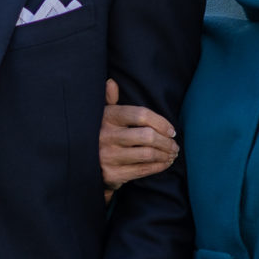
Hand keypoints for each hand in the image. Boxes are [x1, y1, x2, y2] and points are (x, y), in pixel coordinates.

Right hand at [99, 79, 178, 199]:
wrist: (84, 166)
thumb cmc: (100, 136)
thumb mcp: (101, 116)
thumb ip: (109, 100)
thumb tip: (111, 83)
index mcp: (106, 117)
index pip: (141, 114)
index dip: (161, 122)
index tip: (172, 130)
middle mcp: (106, 136)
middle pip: (148, 136)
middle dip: (167, 142)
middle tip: (174, 145)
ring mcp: (108, 156)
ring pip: (148, 154)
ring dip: (165, 155)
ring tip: (171, 154)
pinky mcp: (112, 174)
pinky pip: (143, 170)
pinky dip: (159, 166)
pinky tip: (164, 163)